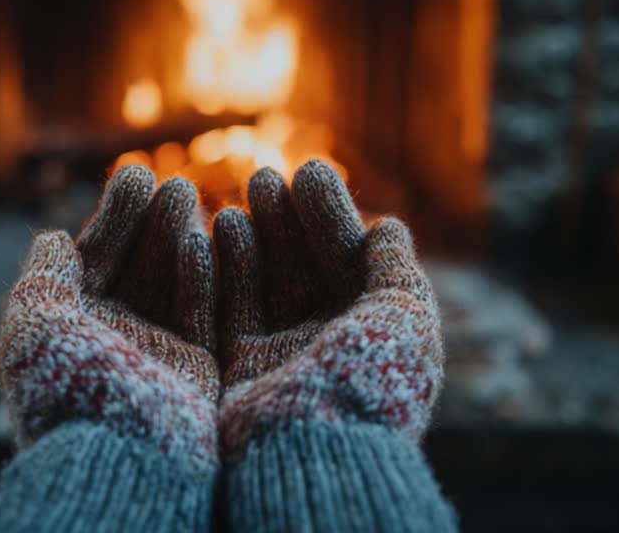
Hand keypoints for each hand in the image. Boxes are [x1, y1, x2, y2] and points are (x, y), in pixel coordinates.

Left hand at [0, 166, 218, 470]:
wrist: (116, 452)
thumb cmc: (67, 388)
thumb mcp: (35, 327)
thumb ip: (43, 277)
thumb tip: (51, 236)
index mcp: (70, 326)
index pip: (94, 258)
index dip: (114, 216)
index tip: (135, 174)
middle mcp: (113, 335)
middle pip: (136, 264)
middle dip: (152, 221)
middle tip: (172, 181)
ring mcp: (155, 350)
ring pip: (171, 280)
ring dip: (178, 235)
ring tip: (189, 193)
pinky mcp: (195, 367)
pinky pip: (204, 310)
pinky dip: (204, 273)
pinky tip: (208, 237)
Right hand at [214, 160, 443, 456]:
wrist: (317, 448)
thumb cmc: (369, 377)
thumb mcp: (402, 315)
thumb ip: (394, 267)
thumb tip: (389, 225)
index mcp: (372, 329)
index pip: (350, 259)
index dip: (330, 214)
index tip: (307, 170)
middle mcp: (328, 341)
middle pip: (304, 267)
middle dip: (287, 220)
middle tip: (266, 175)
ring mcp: (283, 356)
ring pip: (265, 283)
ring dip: (254, 236)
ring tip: (242, 194)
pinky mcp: (241, 370)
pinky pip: (228, 310)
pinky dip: (222, 269)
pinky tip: (216, 228)